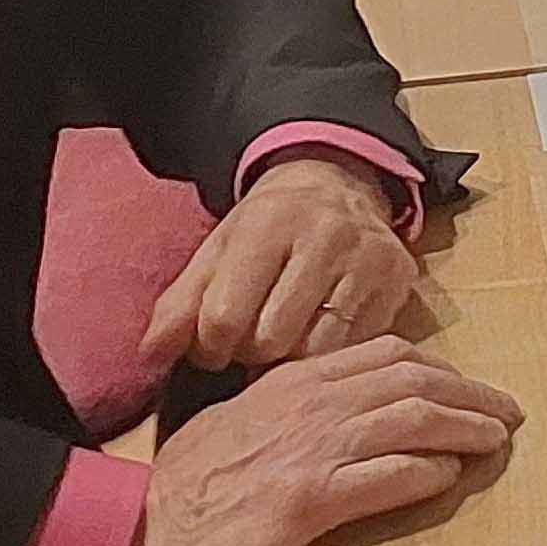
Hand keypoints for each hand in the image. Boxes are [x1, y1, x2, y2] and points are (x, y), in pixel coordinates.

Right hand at [105, 336, 522, 545]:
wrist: (134, 533)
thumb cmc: (181, 490)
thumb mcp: (234, 429)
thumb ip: (285, 416)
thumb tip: (335, 421)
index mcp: (288, 384)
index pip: (383, 354)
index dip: (437, 367)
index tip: (465, 385)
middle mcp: (306, 406)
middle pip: (411, 379)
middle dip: (468, 393)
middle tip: (505, 412)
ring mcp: (309, 452)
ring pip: (411, 419)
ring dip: (464, 427)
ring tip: (496, 440)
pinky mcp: (307, 502)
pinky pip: (386, 476)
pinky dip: (425, 472)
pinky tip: (448, 476)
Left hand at [143, 154, 420, 370]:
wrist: (338, 185)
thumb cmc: (267, 227)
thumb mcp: (217, 250)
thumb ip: (179, 304)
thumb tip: (149, 357)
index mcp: (267, 223)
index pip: (224, 316)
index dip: (208, 348)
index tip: (212, 347)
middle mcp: (324, 236)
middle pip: (270, 340)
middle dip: (250, 354)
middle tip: (250, 344)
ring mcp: (367, 259)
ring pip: (315, 351)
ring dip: (290, 361)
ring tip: (282, 343)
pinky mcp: (397, 281)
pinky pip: (353, 348)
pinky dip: (328, 354)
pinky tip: (316, 337)